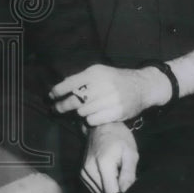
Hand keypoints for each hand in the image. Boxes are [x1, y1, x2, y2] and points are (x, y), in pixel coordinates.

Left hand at [49, 63, 170, 126]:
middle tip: (56, 109)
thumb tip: (60, 88)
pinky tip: (92, 116)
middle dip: (62, 105)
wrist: (142, 86)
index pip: (71, 83)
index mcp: (96, 73)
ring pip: (83, 111)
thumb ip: (81, 78)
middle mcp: (103, 85)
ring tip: (82, 110)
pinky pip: (93, 120)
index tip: (51, 96)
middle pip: (75, 99)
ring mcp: (111, 99)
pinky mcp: (117, 112)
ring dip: (79, 112)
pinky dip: (89, 120)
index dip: (58, 91)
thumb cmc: (116, 80)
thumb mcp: (100, 72)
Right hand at [80, 122, 138, 192]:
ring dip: (109, 192)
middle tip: (126, 185)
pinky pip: (94, 189)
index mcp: (103, 164)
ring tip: (117, 179)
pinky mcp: (82, 173)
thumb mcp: (130, 153)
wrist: (101, 125)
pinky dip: (103, 188)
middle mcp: (89, 170)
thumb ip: (129, 174)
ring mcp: (84, 172)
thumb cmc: (119, 137)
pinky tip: (110, 178)